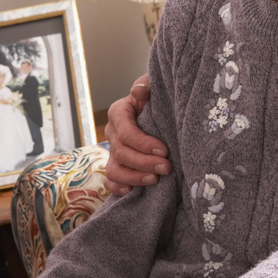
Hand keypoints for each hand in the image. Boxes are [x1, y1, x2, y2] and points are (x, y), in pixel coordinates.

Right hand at [104, 74, 170, 193]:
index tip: (164, 151)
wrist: (159, 110)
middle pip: (122, 153)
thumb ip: (147, 85)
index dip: (143, 144)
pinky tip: (132, 191)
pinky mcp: (117, 164)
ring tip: (155, 180)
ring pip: (114, 170)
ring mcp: (113, 151)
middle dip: (144, 163)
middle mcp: (112, 132)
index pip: (126, 132)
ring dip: (134, 178)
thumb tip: (139, 91)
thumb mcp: (155, 86)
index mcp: (119, 112)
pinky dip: (118, 188)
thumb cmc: (158, 97)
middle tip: (167, 168)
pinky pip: (110, 180)